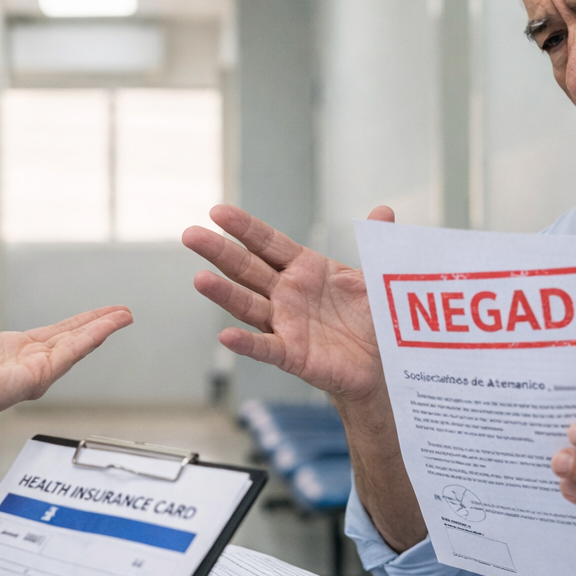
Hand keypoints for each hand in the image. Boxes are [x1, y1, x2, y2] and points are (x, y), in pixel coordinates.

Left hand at [0, 295, 132, 444]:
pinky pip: (70, 352)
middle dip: (97, 324)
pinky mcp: (39, 376)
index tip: (96, 315)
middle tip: (122, 313)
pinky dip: (91, 337)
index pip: (52, 333)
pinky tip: (108, 326)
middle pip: (71, 338)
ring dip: (101, 328)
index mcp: (10, 350)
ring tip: (124, 316)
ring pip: (76, 344)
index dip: (75, 323)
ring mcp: (35, 370)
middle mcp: (26, 362)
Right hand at [181, 204, 391, 402]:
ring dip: (223, 294)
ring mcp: (285, 324)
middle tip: (190, 235)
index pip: (268, 243)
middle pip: (247, 269)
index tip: (217, 212)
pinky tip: (226, 336)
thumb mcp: (376, 277)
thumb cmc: (372, 318)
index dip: (244, 228)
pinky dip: (246, 343)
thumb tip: (384, 210)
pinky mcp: (291, 354)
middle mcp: (287, 293)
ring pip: (248, 305)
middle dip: (219, 252)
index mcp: (304, 268)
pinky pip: (265, 348)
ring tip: (200, 280)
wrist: (382, 365)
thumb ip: (376, 243)